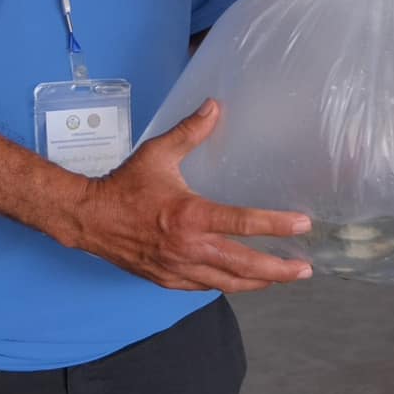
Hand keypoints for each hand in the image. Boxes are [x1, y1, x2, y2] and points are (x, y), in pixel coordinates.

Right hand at [71, 101, 312, 294]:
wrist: (88, 220)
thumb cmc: (124, 186)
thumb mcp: (158, 154)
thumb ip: (190, 132)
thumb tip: (214, 106)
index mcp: (190, 216)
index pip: (243, 223)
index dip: (277, 224)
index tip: (303, 225)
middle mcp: (188, 247)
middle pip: (244, 264)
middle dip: (278, 269)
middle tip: (305, 268)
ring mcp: (178, 268)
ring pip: (228, 282)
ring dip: (259, 282)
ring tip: (283, 277)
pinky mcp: (168, 280)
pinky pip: (206, 287)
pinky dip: (228, 284)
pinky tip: (243, 280)